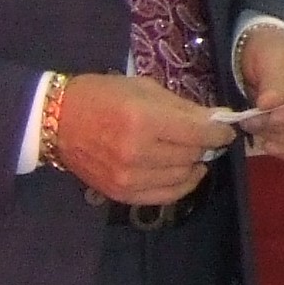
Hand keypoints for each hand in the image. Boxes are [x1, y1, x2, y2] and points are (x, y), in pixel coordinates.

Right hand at [53, 73, 236, 204]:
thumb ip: (183, 107)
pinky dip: (182, 185)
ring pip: (182, 176)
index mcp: (142, 120)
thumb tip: (218, 119)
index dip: (219, 132)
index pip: (198, 134)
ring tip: (191, 151)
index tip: (226, 129)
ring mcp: (128, 177)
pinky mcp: (121, 194)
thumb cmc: (102, 95)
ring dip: (193, 163)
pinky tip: (185, 171)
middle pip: (192, 155)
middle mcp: (137, 153)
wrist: (57, 120)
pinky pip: (165, 196)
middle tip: (204, 136)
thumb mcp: (144, 88)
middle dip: (205, 145)